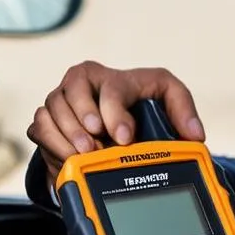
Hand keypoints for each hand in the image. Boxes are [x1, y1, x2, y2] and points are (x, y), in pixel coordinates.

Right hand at [26, 60, 204, 182]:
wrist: (115, 125)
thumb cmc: (142, 107)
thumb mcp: (169, 100)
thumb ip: (184, 111)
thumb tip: (195, 134)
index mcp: (113, 76)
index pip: (110, 87)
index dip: (115, 113)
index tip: (125, 138)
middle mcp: (82, 82)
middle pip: (71, 91)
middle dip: (83, 120)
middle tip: (96, 145)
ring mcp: (61, 100)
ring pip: (51, 108)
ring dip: (66, 134)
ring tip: (85, 154)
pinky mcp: (47, 120)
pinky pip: (38, 126)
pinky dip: (52, 142)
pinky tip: (69, 158)